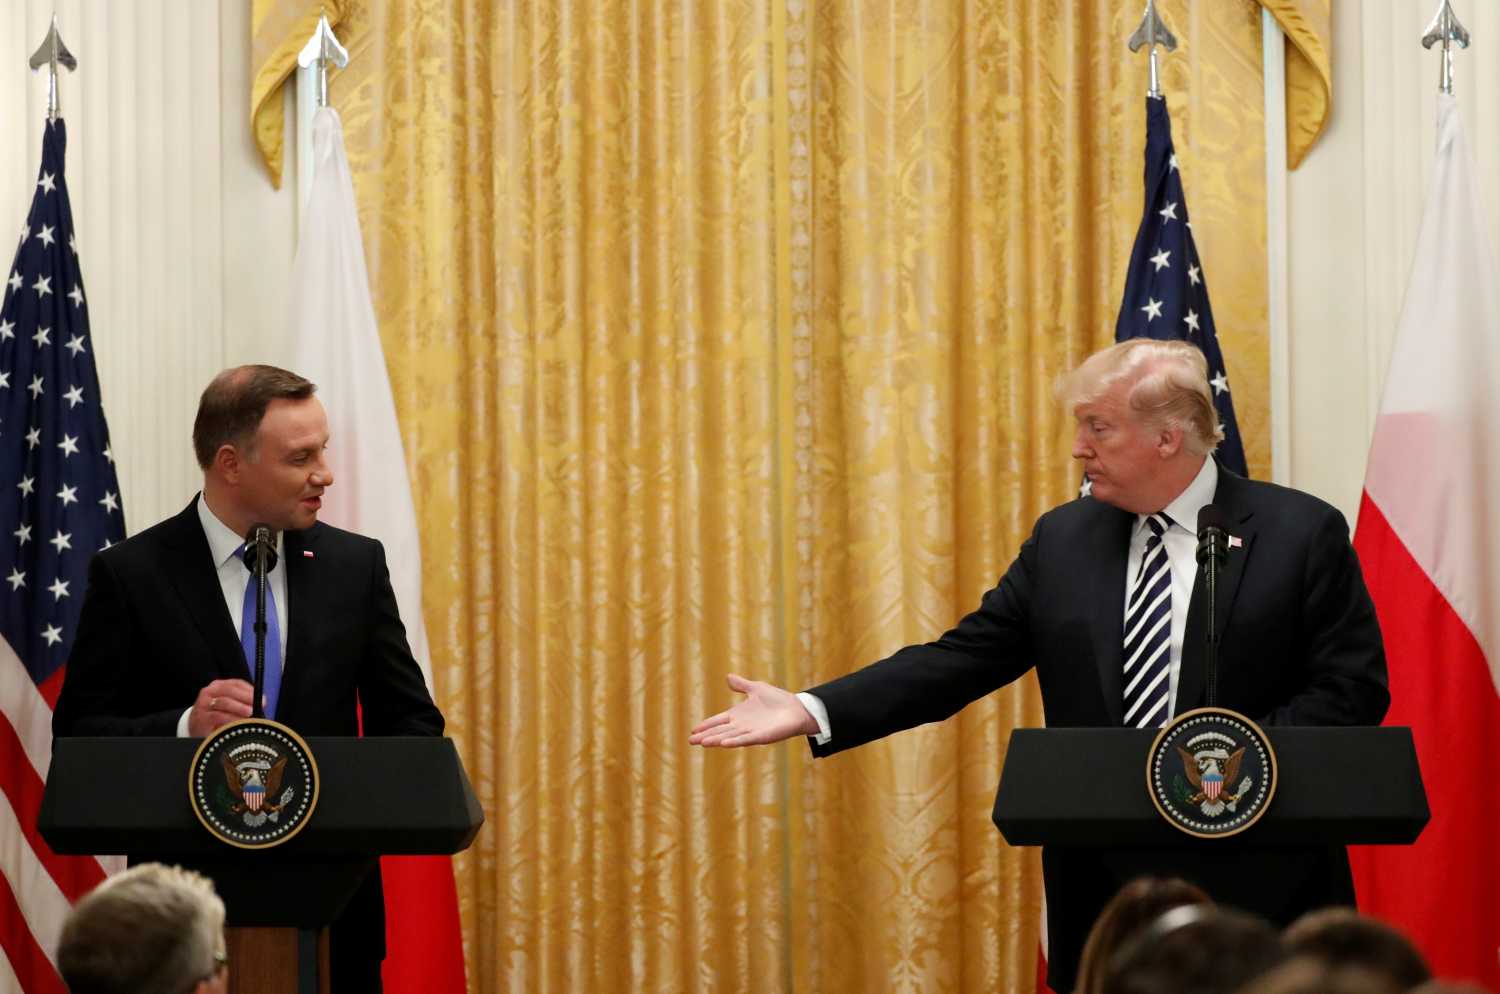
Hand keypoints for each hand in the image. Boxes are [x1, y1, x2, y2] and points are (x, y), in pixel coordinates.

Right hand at [188, 679, 255, 736]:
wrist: (194, 727)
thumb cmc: (216, 715)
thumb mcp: (229, 706)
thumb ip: (242, 701)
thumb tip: (261, 703)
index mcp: (218, 685)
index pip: (236, 683)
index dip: (250, 690)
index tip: (262, 698)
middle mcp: (209, 691)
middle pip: (230, 690)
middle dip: (246, 697)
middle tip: (257, 705)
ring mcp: (203, 704)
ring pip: (224, 702)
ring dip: (239, 708)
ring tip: (250, 713)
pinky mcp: (201, 717)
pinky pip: (218, 716)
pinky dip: (231, 719)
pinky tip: (239, 723)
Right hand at [689, 674, 818, 746]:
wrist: (796, 709)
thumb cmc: (778, 700)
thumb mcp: (756, 688)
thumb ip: (741, 685)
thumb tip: (728, 677)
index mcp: (738, 715)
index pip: (718, 720)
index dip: (706, 725)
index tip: (693, 730)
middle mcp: (742, 725)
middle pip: (720, 731)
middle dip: (706, 736)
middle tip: (691, 741)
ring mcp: (751, 732)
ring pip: (729, 737)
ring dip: (716, 740)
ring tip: (702, 742)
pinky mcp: (761, 736)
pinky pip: (746, 740)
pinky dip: (734, 742)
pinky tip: (723, 743)